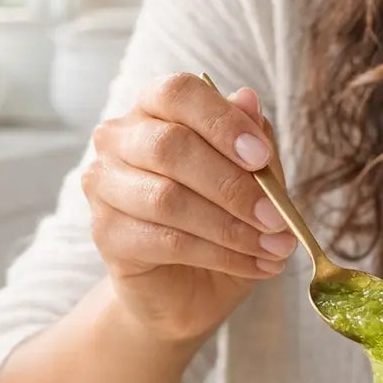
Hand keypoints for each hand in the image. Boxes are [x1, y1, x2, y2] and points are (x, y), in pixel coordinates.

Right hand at [81, 72, 297, 342]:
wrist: (187, 289)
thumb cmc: (220, 221)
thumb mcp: (251, 182)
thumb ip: (251, 145)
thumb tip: (249, 100)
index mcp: (154, 109)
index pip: (178, 93)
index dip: (222, 121)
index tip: (262, 156)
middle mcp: (119, 138)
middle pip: (170, 146)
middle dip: (233, 185)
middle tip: (277, 217)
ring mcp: (104, 185)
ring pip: (168, 199)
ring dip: (231, 227)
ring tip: (274, 248)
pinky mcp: (106, 233)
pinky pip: (167, 241)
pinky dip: (220, 255)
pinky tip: (254, 264)